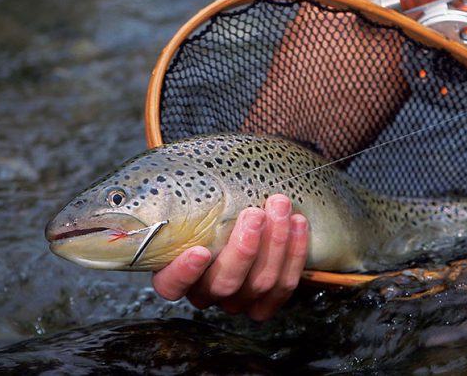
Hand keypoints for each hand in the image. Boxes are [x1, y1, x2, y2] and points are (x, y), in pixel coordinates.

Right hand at [152, 194, 308, 320]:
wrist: (245, 213)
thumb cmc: (211, 205)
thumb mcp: (192, 199)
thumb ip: (181, 193)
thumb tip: (168, 164)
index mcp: (177, 274)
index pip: (172, 286)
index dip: (184, 273)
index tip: (199, 251)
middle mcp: (207, 293)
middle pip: (224, 284)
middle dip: (244, 249)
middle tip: (255, 214)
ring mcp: (239, 301)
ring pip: (260, 283)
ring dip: (275, 243)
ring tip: (281, 206)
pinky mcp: (269, 302)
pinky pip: (285, 284)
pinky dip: (295, 252)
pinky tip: (298, 223)